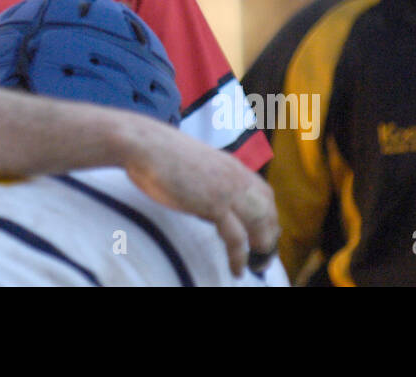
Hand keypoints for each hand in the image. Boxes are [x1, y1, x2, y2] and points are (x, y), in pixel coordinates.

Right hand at [123, 123, 278, 277]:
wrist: (145, 144)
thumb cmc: (159, 152)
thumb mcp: (194, 165)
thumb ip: (207, 183)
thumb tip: (210, 208)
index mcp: (231, 165)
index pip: (264, 193)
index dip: (268, 215)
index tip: (265, 233)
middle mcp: (236, 177)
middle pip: (267, 210)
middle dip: (270, 235)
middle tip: (264, 255)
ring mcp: (227, 190)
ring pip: (261, 224)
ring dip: (262, 248)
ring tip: (257, 266)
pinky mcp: (214, 204)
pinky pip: (237, 238)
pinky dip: (240, 257)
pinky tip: (237, 270)